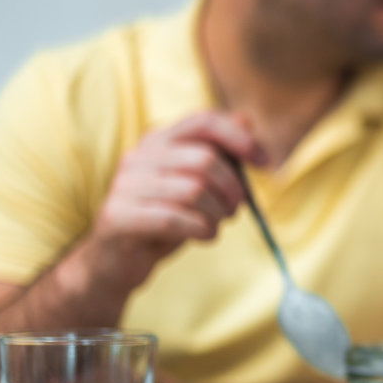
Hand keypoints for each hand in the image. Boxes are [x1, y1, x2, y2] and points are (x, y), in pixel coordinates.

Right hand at [79, 111, 267, 294]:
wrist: (117, 262)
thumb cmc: (164, 220)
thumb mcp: (195, 184)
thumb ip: (218, 154)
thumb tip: (246, 120)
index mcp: (158, 140)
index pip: (204, 121)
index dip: (240, 139)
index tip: (265, 163)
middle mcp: (138, 156)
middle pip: (204, 160)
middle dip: (232, 188)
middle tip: (236, 209)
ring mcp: (124, 185)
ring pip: (193, 190)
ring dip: (217, 213)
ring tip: (216, 225)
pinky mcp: (117, 216)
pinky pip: (172, 218)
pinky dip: (200, 229)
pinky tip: (204, 236)